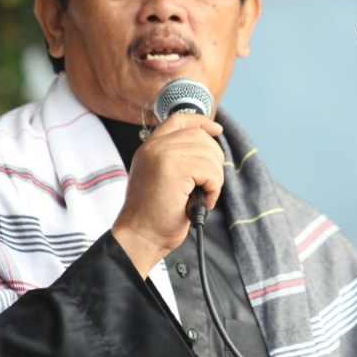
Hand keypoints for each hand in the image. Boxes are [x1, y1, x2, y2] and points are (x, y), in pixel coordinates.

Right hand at [111, 113, 223, 277]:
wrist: (139, 236)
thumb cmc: (152, 215)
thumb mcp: (160, 178)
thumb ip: (175, 159)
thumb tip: (207, 150)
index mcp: (150, 147)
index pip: (179, 119)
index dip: (202, 122)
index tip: (217, 130)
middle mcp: (155, 147)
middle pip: (200, 137)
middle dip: (214, 160)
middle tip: (209, 184)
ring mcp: (164, 155)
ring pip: (209, 155)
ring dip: (215, 178)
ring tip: (204, 196)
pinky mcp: (175, 169)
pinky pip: (210, 171)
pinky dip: (214, 188)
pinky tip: (203, 202)